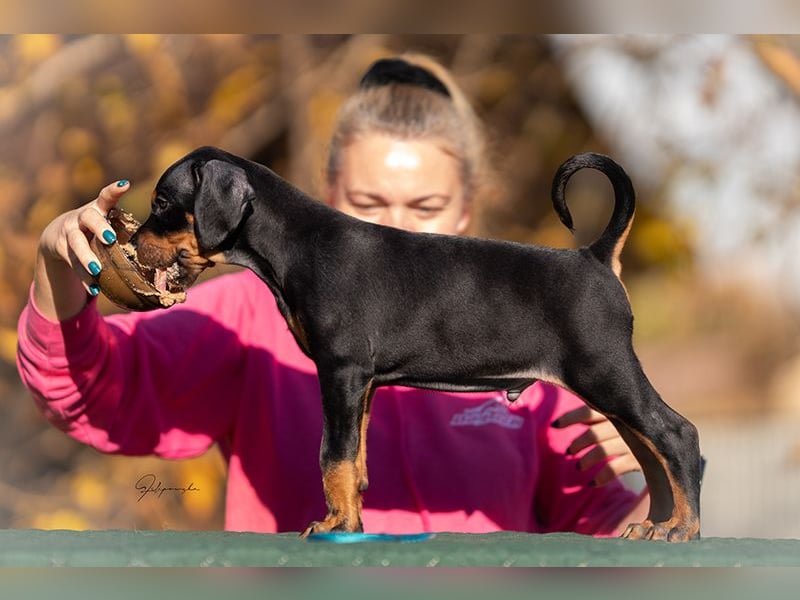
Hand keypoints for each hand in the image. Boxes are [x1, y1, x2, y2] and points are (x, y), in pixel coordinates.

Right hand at [33, 180, 129, 319]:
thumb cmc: (93, 230)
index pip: (105, 196)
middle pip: (88, 219)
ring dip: (87, 258)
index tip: (124, 185)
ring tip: (99, 270)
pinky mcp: (61, 250)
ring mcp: (68, 233)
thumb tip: (161, 245)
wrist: (57, 236)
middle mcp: (81, 218)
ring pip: (76, 245)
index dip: (114, 190)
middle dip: (99, 228)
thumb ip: (123, 227)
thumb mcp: (105, 222)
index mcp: (97, 209)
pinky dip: (84, 279)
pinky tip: (95, 288)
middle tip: (111, 238)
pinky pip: (73, 265)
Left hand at [552, 405, 642, 486]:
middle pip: (594, 433)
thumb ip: (595, 417)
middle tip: (569, 451)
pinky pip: (617, 468)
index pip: (589, 411)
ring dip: (587, 460)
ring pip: (603, 450)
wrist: (676, 445)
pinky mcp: (643, 460)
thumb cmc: (636, 429)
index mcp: (618, 410)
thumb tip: (561, 421)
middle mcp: (626, 425)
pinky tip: (592, 483)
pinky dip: (602, 477)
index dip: (570, 418)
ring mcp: (635, 442)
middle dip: (578, 443)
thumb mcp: (619, 419)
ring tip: (579, 467)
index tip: (554, 425)